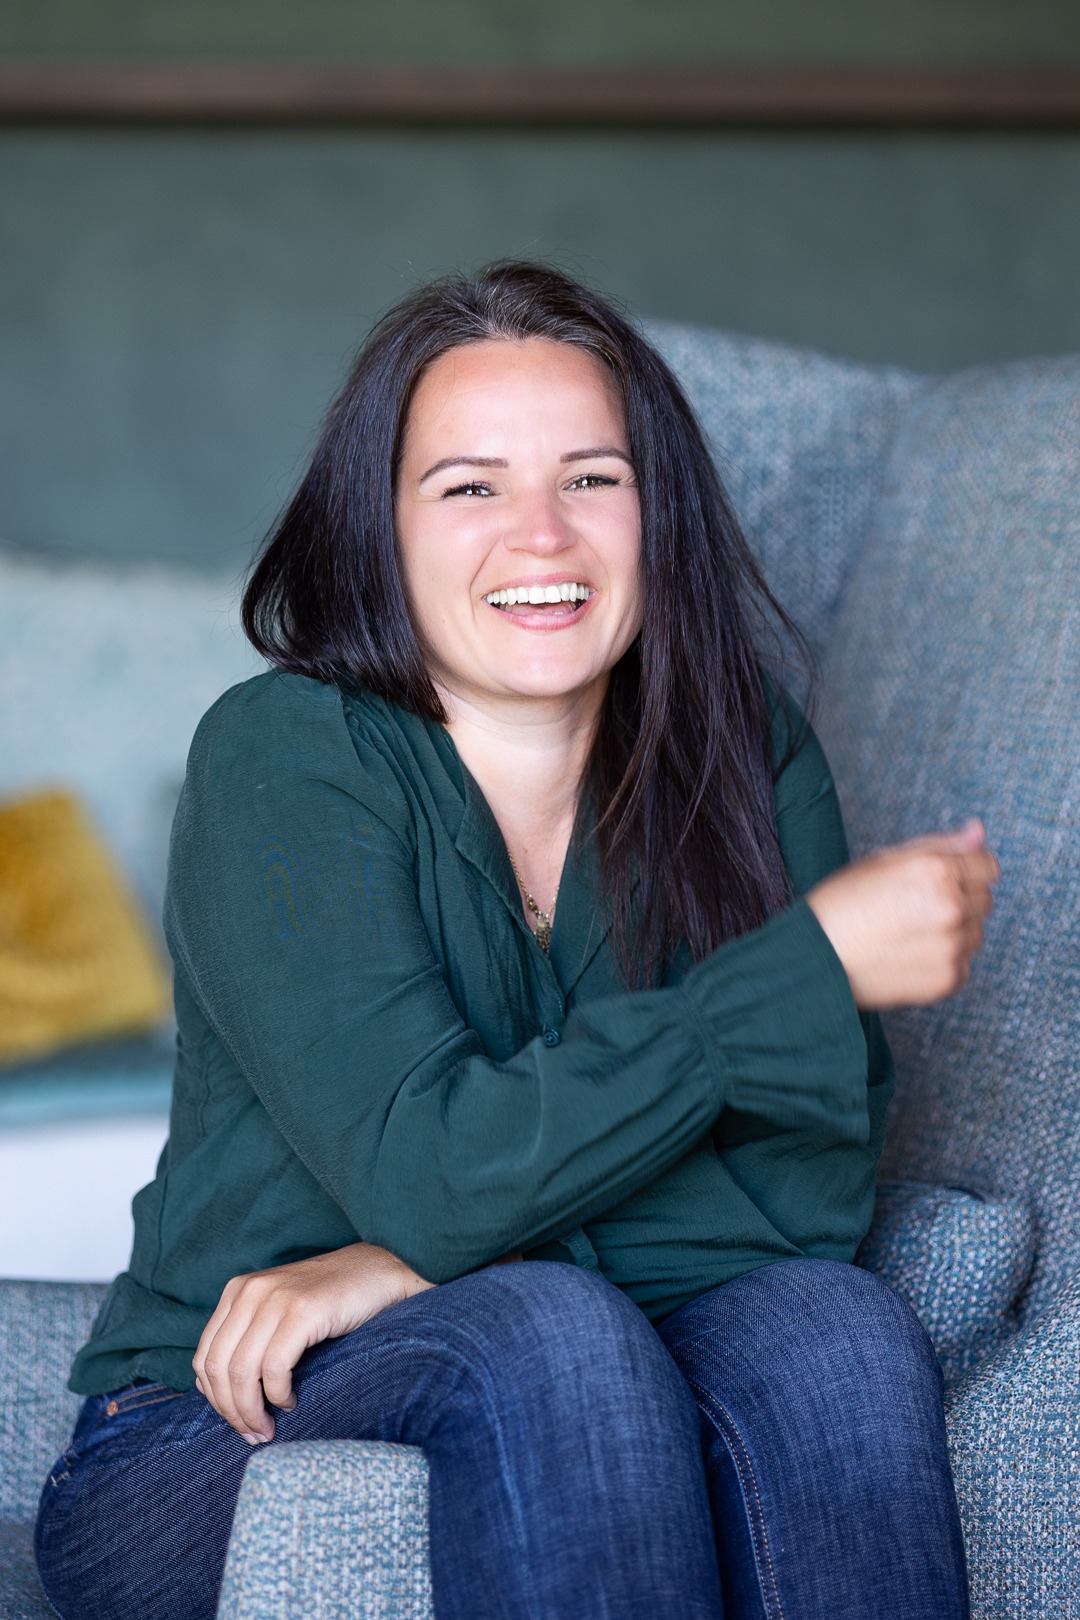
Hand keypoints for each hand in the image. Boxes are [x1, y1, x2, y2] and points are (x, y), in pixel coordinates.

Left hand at [193, 1242, 433, 1444]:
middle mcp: (251, 1290)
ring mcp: (276, 1297)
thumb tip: (217, 1392)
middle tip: (253, 1435)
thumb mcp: (278, 1313)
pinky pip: (274, 1367)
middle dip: (230, 1411)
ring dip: (250, 1410)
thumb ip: (248, 1339)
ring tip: (267, 1428)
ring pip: (241, 1370)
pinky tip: (290, 1401)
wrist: (380, 1272)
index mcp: (238, 1290)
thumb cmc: (331, 1302)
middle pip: (218, 1367)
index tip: (236, 1422)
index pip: (204, 1356)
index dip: (215, 1399)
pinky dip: (277, 1394)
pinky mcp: (303, 1310)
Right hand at [806, 819, 999, 1010]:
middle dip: (960, 899)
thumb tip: (980, 830)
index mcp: (935, 870)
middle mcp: (951, 907)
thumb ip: (941, 844)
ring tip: (909, 934)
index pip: (988, 865)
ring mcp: (952, 947)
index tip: (939, 881)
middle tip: (914, 909)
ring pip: (976, 933)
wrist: (813, 960)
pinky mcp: (948, 980)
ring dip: (954, 932)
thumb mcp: (886, 860)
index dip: (964, 870)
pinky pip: (963, 964)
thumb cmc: (842, 904)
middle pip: (985, 899)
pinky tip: (908, 956)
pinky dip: (943, 961)